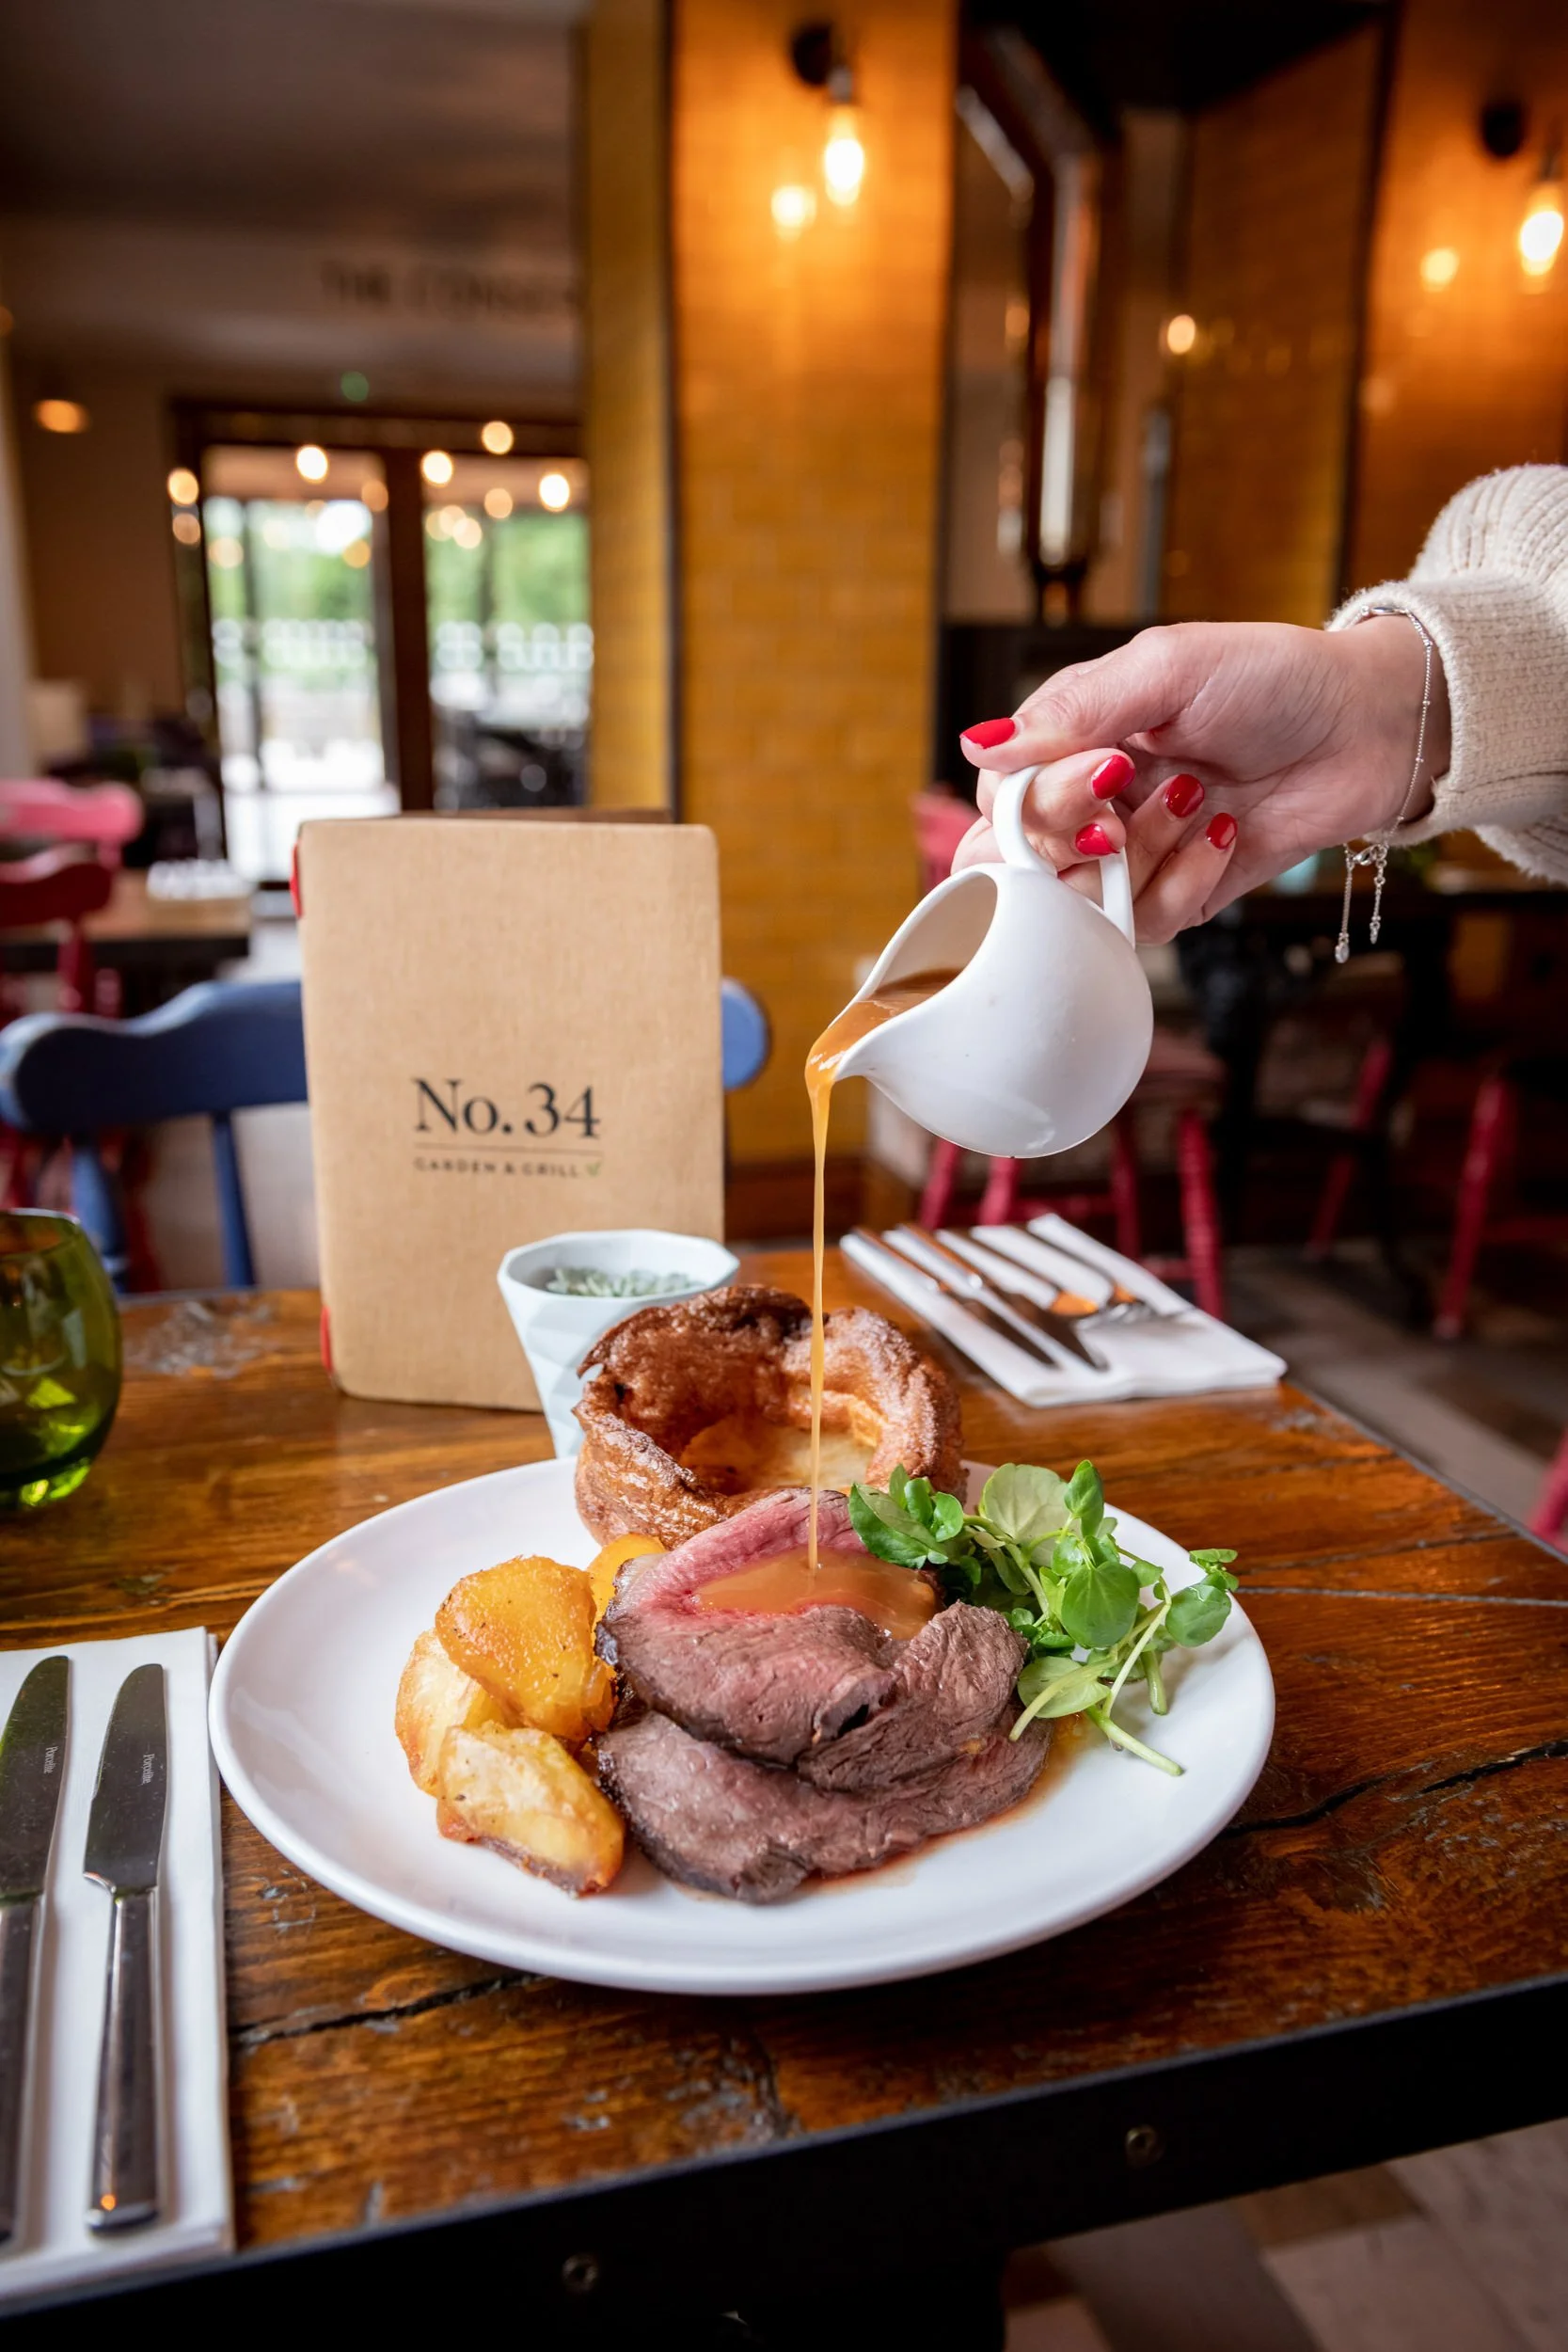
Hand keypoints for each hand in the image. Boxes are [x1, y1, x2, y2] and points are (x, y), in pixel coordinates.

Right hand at [951, 618, 1449, 939]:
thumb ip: (1072, 710)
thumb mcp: (1167, 669)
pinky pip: (1142, 923)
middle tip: (1125, 808)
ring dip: (1143, 856)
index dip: (1037, 799)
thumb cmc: (1272, 680)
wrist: (1367, 730)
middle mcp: (1090, 799)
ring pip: (1078, 901)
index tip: (1106, 770)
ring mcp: (1132, 852)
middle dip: (1071, 841)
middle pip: (1018, 860)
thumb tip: (978, 745)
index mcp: (1072, 736)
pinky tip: (1222, 835)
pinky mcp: (1176, 895)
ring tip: (1199, 803)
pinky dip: (1183, 883)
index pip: (999, 795)